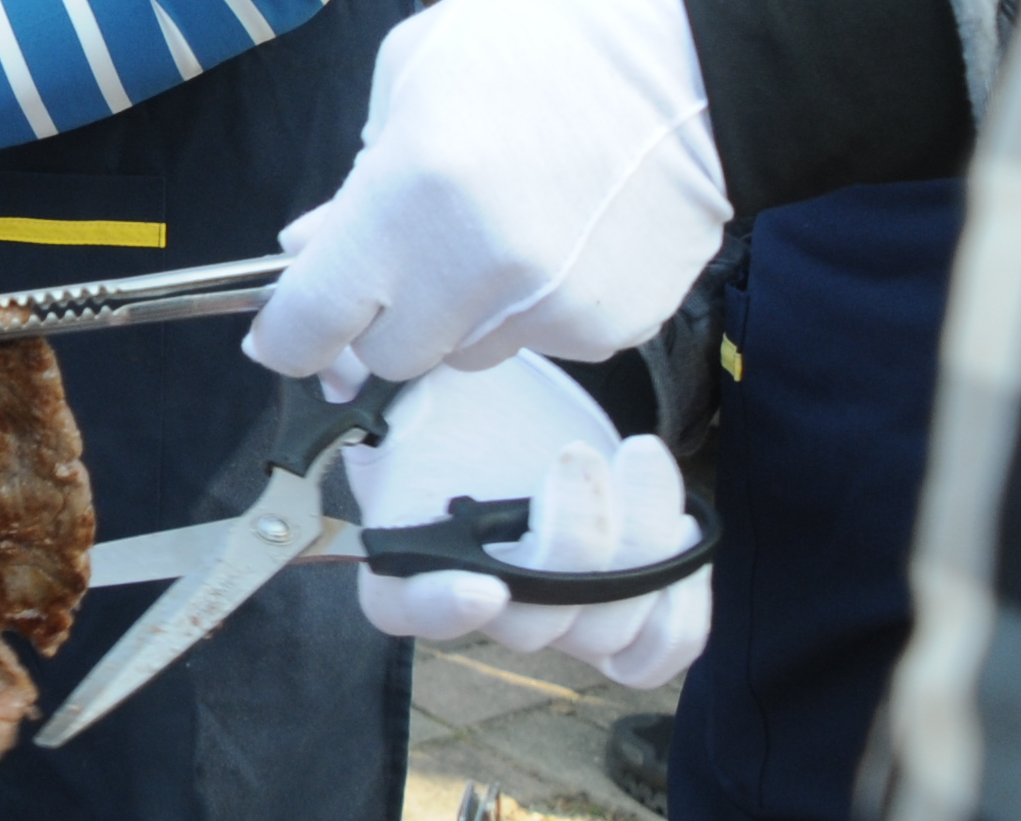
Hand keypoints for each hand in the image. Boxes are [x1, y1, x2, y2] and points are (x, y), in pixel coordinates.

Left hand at [247, 0, 726, 389]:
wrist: (692, 58)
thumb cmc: (542, 43)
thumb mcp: (409, 75)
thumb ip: (352, 182)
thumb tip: (309, 252)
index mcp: (410, 198)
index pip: (316, 318)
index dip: (287, 334)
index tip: (278, 333)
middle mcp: (478, 271)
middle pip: (390, 354)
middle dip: (380, 313)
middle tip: (404, 252)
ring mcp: (550, 310)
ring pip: (464, 354)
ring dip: (457, 311)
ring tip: (496, 224)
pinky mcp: (611, 329)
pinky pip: (536, 342)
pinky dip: (528, 306)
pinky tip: (557, 235)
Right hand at [344, 355, 708, 686]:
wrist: (513, 405)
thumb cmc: (453, 393)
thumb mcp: (397, 375)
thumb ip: (361, 373)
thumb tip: (338, 369)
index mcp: (406, 553)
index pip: (406, 610)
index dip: (443, 609)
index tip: (481, 583)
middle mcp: (481, 601)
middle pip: (530, 623)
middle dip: (571, 538)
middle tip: (576, 454)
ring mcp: (554, 614)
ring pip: (604, 628)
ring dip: (639, 547)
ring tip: (640, 457)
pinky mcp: (617, 611)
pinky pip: (657, 651)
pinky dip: (682, 611)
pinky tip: (682, 528)